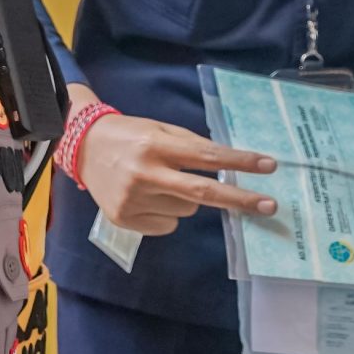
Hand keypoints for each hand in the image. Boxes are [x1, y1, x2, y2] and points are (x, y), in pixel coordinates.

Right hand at [77, 111, 276, 236]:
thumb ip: (191, 146)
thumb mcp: (161, 129)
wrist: (83, 148)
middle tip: (270, 206)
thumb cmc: (131, 135)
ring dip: (187, 198)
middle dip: (240, 199)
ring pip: (187, 209)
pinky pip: (169, 224)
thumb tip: (229, 165)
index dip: (240, 161)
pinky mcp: (124, 219)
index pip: (207, 156)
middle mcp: (145, 173)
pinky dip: (168, 212)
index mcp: (156, 146)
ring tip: (162, 182)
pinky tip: (150, 196)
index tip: (269, 166)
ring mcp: (133, 200)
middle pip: (203, 192)